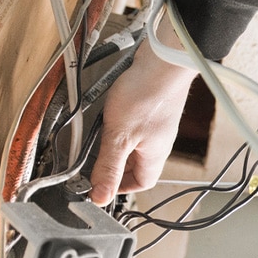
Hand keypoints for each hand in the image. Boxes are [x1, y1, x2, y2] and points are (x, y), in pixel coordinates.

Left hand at [89, 14, 197, 204]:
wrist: (163, 60)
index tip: (101, 183)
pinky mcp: (152, 106)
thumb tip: (100, 197)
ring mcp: (157, 123)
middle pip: (137, 163)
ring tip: (100, 131)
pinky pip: (135, 123)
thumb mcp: (118, 137)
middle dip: (115, 163)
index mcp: (155, 155)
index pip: (141, 183)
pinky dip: (120, 122)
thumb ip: (108, 167)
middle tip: (94, 157)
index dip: (121, 186)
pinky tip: (110, 111)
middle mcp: (160, 141)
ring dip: (116, 141)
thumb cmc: (147, 94)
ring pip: (135, 142)